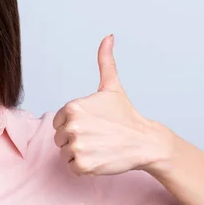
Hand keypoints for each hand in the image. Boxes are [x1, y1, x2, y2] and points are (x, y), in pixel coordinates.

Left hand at [53, 34, 173, 175]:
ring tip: (99, 146)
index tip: (93, 124)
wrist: (145, 142)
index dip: (74, 124)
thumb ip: (105, 61)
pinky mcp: (83, 165)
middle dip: (76, 139)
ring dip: (79, 153)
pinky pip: (71, 167)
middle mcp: (72, 126)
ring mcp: (77, 146)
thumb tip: (108, 36)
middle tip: (98, 136)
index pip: (58, 121)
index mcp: (72, 107)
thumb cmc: (126, 115)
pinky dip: (83, 167)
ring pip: (65, 153)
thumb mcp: (112, 87)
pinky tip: (99, 158)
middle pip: (60, 138)